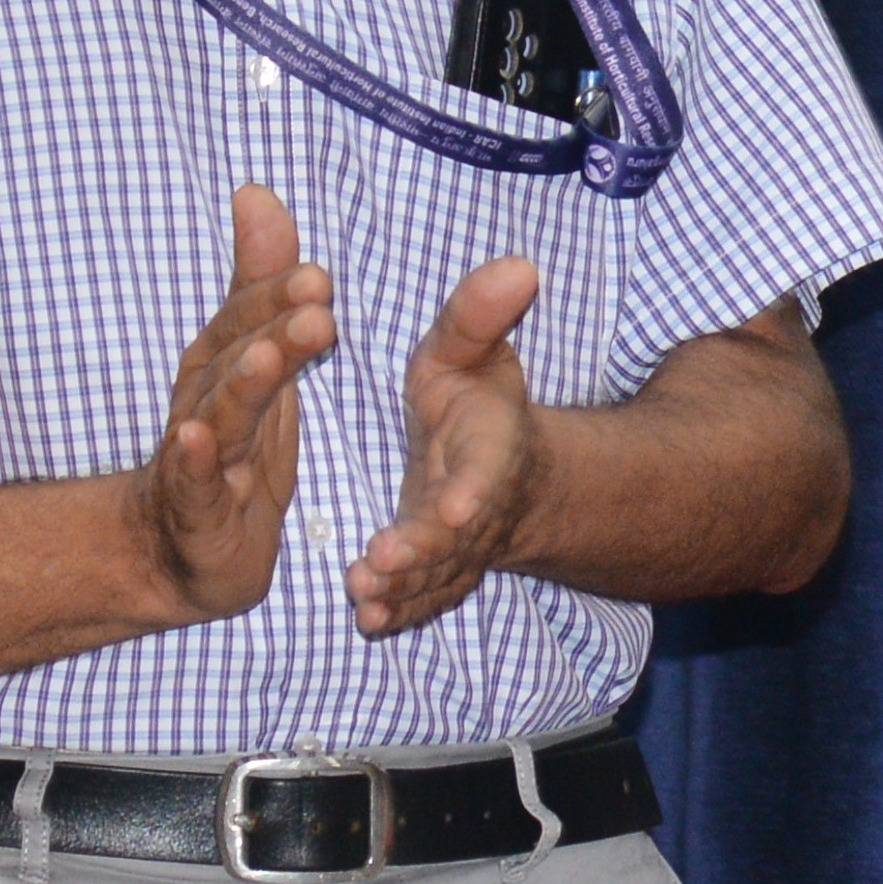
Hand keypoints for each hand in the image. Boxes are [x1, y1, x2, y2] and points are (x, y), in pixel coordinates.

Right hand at [132, 185, 334, 624]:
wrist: (179, 548)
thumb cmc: (228, 444)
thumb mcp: (254, 359)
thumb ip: (258, 284)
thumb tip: (256, 192)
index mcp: (224, 362)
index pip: (250, 318)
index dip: (279, 296)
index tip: (320, 275)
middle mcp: (205, 398)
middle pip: (239, 356)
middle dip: (275, 328)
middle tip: (318, 305)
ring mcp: (197, 454)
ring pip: (221, 413)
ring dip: (243, 384)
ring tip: (266, 359)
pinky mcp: (196, 509)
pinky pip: (193, 481)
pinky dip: (193, 461)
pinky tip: (197, 441)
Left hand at [347, 260, 549, 640]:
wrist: (507, 472)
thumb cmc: (478, 402)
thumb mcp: (473, 351)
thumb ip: (480, 314)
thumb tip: (519, 264)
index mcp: (488, 448)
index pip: (485, 471)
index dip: (471, 492)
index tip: (455, 510)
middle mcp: (477, 507)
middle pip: (454, 538)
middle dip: (421, 551)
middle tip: (382, 561)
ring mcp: (459, 550)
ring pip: (436, 577)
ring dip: (402, 589)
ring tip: (363, 592)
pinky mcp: (438, 575)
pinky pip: (423, 601)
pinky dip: (399, 613)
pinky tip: (368, 620)